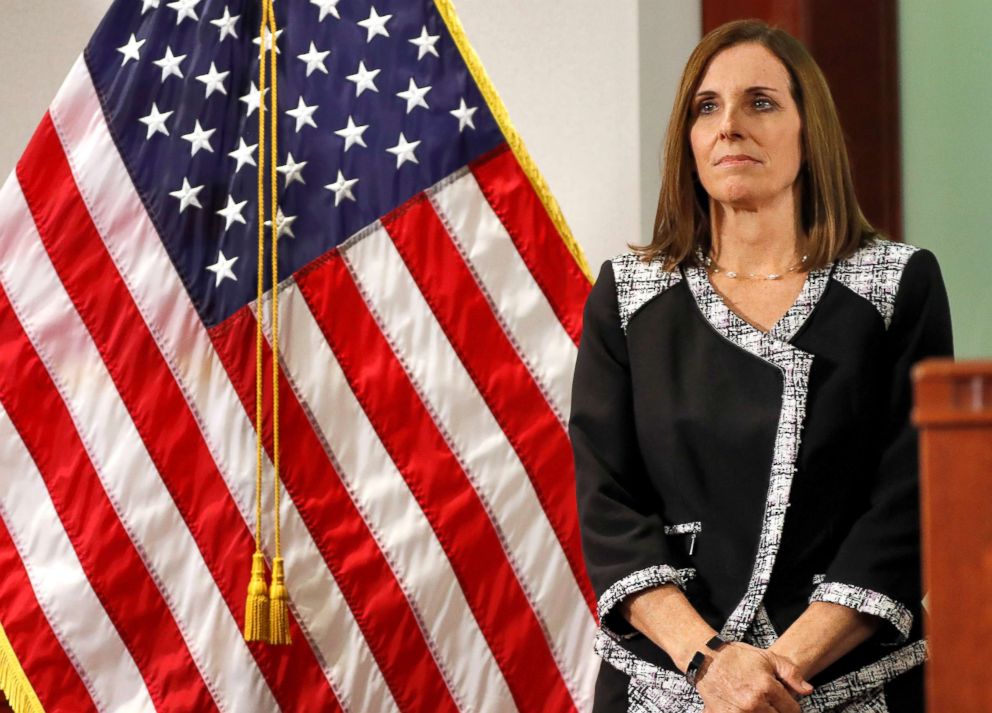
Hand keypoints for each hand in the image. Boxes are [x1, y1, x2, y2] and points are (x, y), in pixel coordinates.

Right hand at [696, 642, 812, 712]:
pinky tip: (747, 708)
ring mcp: (739, 712)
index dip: (792, 707)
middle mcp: (754, 702)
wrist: (706, 660)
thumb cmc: (737, 657)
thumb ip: (791, 673)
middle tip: (769, 703)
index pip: (792, 710)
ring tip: (758, 705)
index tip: (786, 704)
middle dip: (778, 711)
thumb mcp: (767, 657)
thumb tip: (808, 690)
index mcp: (766, 686)